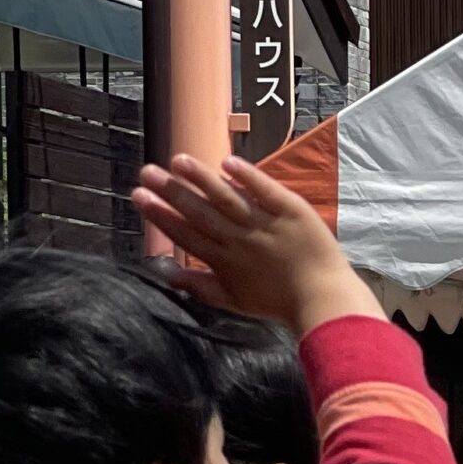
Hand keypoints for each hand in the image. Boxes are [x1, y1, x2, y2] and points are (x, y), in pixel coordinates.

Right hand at [131, 155, 371, 332]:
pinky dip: (248, 176)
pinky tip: (227, 161)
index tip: (138, 195)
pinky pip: (266, 191)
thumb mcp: (233, 301)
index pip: (187, 234)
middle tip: (146, 171)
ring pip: (228, 198)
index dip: (161, 215)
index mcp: (225, 260)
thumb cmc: (278, 303)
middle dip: (172, 192)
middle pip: (201, 212)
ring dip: (202, 179)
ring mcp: (266, 224)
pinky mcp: (292, 211)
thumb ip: (198, 286)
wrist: (324, 301)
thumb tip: (163, 272)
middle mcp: (240, 240)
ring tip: (178, 160)